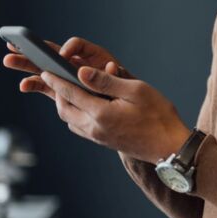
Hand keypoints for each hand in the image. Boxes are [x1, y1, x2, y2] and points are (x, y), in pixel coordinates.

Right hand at [2, 36, 134, 96]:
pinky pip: (45, 86)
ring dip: (27, 64)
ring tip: (8, 60)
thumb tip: (109, 67)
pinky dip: (34, 85)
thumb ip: (114, 75)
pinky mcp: (62, 90)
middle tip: (15, 44)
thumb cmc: (125, 92)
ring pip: (44, 68)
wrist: (126, 109)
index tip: (63, 55)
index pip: (77, 46)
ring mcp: (68, 77)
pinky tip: (22, 86)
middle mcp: (77, 63)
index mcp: (92, 56)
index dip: (69, 48)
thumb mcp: (123, 80)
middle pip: (52, 53)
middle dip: (34, 49)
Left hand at [37, 66, 189, 163]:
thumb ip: (107, 81)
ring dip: (65, 105)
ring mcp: (98, 137)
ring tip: (68, 92)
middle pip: (64, 109)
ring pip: (70, 120)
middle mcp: (94, 127)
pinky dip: (75, 115)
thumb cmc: (158, 116)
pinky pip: (80, 127)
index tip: (46, 70)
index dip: (56, 80)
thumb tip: (82, 72)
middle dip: (57, 93)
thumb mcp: (136, 91)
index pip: (70, 93)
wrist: (170, 147)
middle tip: (55, 79)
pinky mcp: (103, 142)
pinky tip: (84, 108)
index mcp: (100, 113)